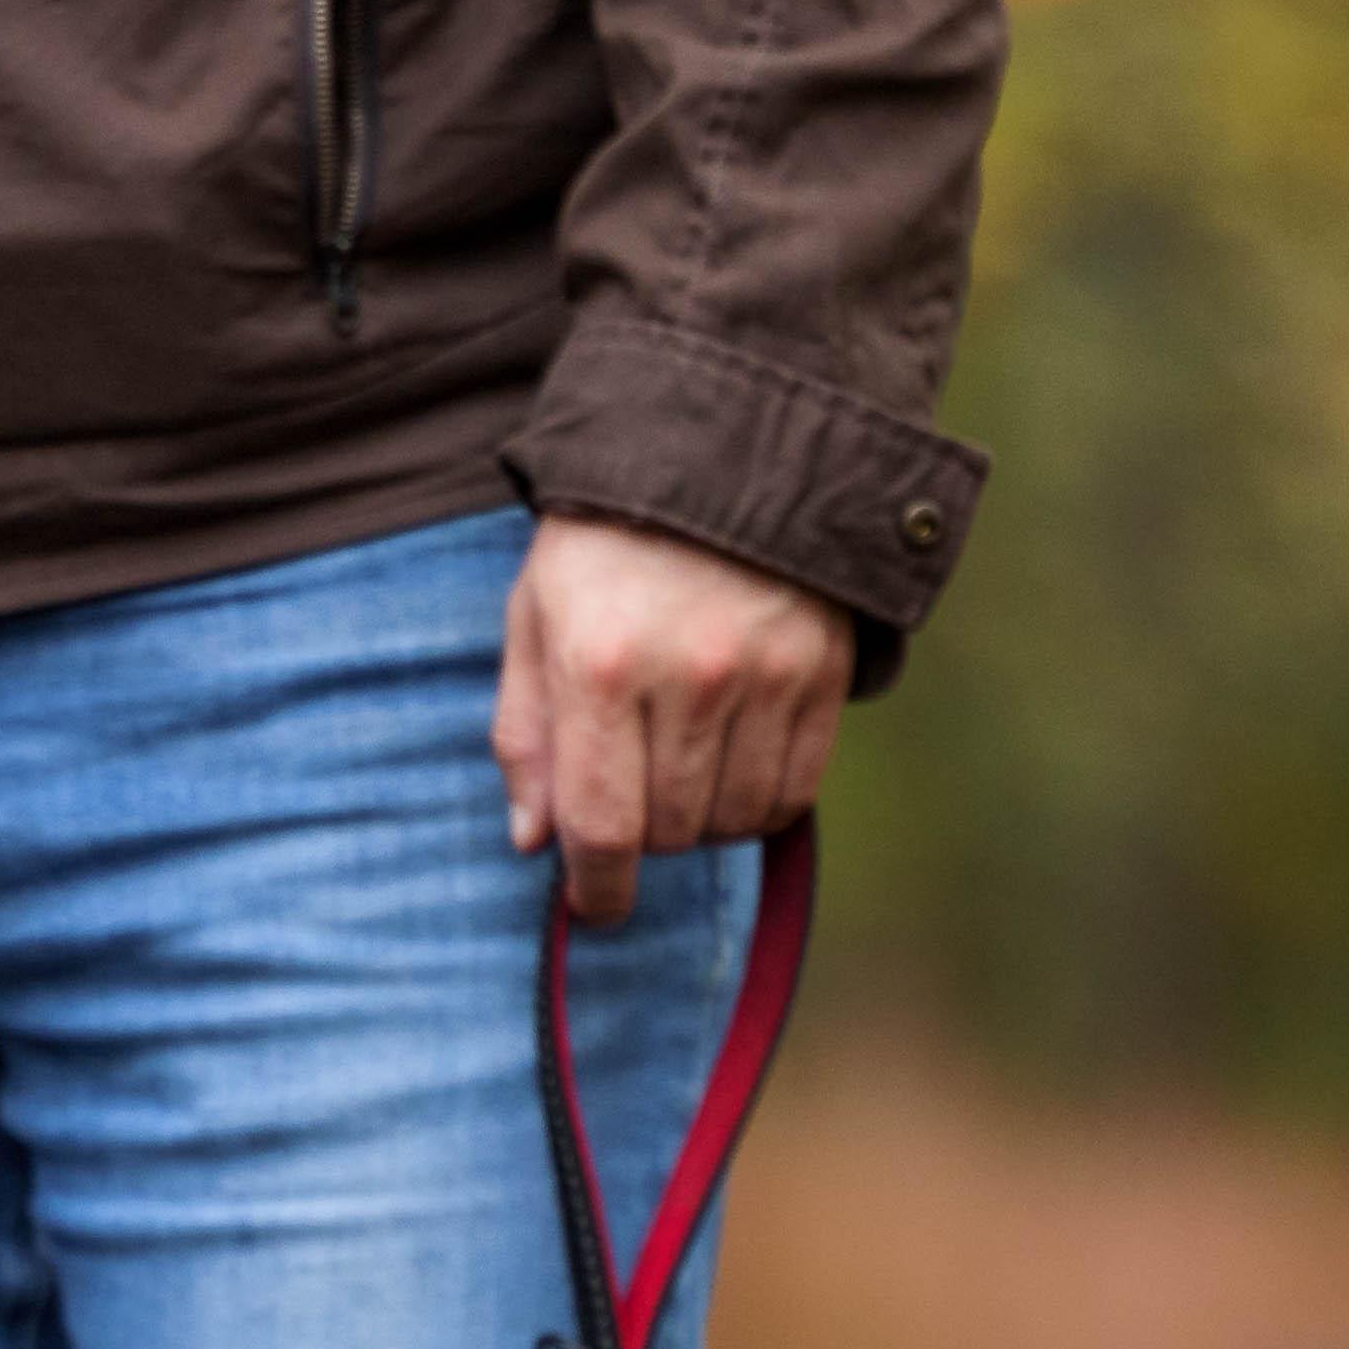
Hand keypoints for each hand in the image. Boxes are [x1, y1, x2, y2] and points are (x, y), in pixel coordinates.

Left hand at [493, 516, 847, 922]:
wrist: (722, 444)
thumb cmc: (606, 539)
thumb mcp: (536, 616)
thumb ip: (526, 732)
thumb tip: (533, 840)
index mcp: (600, 665)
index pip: (602, 825)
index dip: (597, 887)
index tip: (595, 904)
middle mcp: (689, 675)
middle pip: (671, 831)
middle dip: (645, 839)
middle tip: (634, 800)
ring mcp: (766, 673)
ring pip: (735, 819)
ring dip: (704, 821)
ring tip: (684, 770)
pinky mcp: (823, 670)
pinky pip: (795, 790)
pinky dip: (762, 801)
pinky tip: (736, 763)